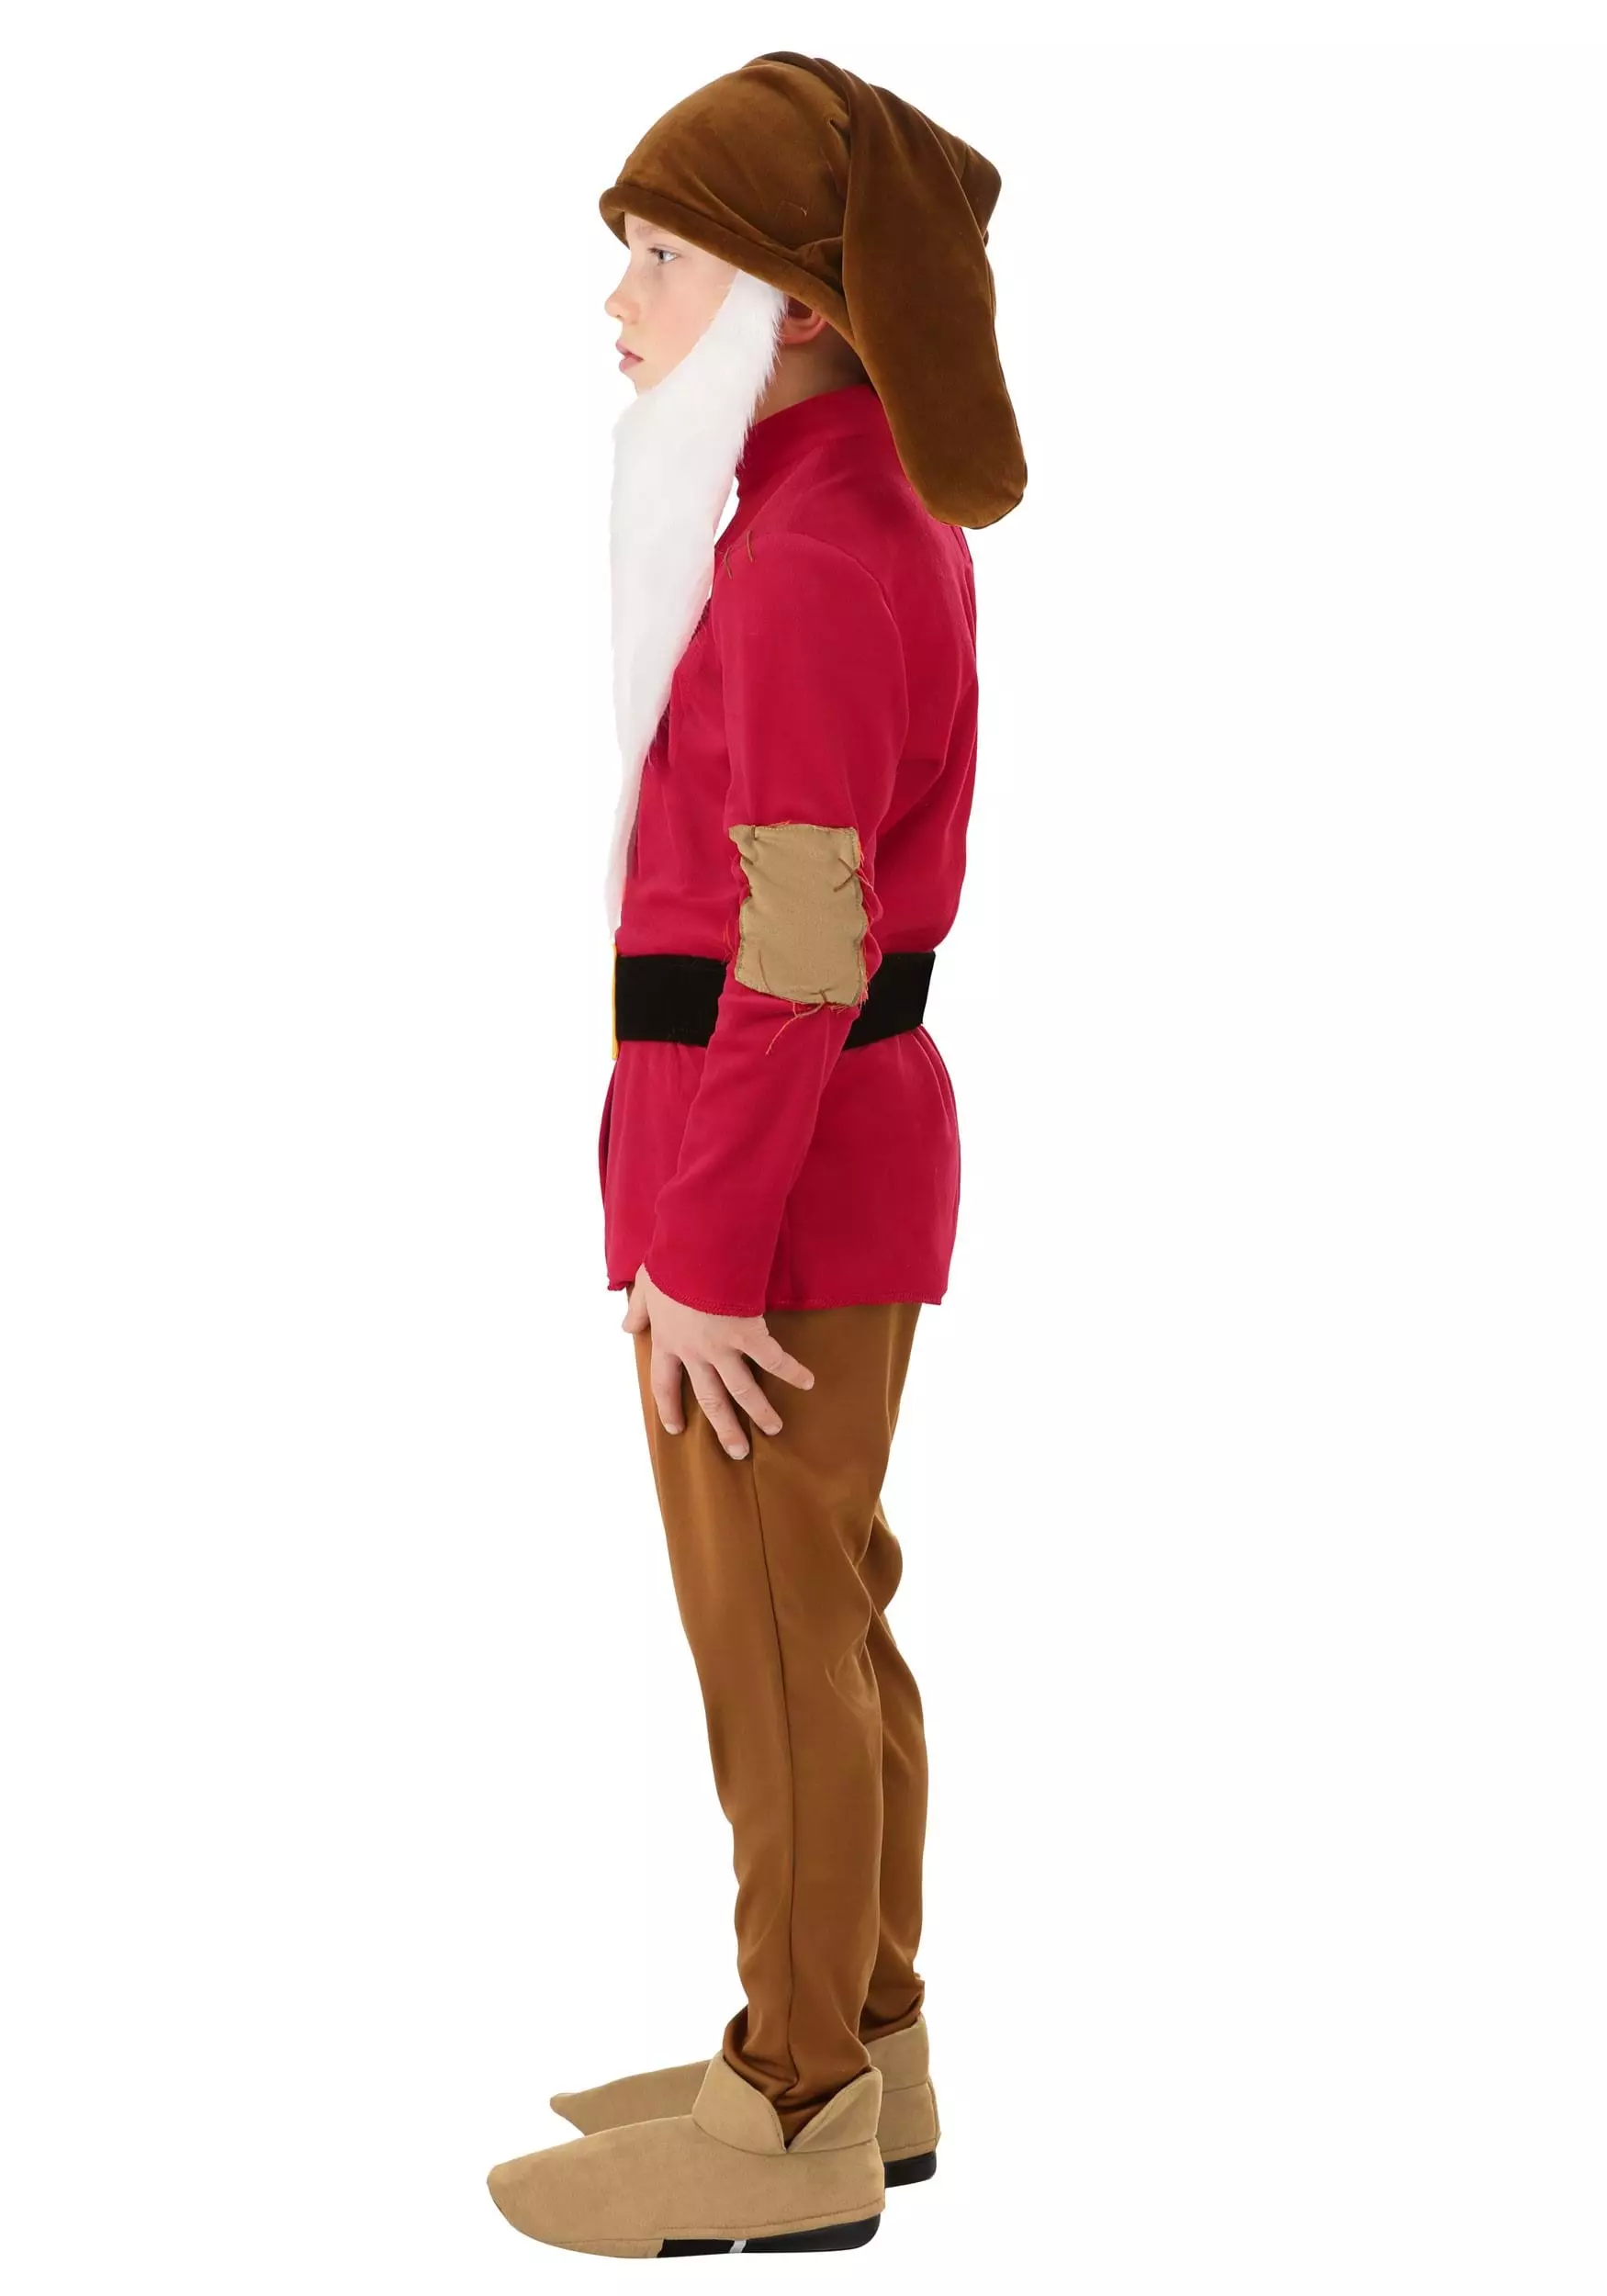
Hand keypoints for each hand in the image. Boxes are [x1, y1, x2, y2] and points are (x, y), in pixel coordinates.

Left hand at [621, 1263, 813, 1458]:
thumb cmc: (671, 1262)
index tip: (675, 1429)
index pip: (664, 1383)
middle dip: (724, 1427)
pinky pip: (773, 1359)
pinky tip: (808, 1382)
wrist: (695, 1249)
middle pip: (709, 1398)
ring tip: (774, 1429)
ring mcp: (721, 1347)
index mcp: (668, 1341)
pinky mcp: (747, 1334)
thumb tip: (625, 1326)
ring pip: (742, 1390)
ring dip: (760, 1411)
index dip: (669, 1406)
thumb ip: (638, 1309)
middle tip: (736, 1451)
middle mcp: (695, 1352)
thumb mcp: (646, 1285)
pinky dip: (792, 1371)